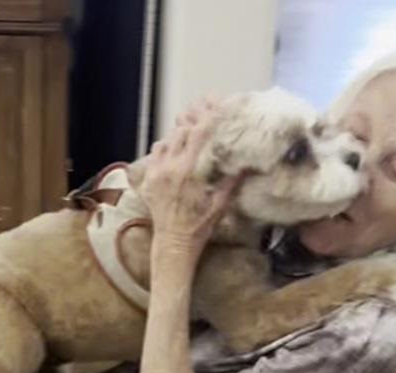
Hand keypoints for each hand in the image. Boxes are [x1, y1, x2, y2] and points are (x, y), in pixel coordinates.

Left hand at [139, 99, 241, 259]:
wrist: (174, 241)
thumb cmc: (200, 225)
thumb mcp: (221, 204)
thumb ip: (232, 181)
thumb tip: (247, 164)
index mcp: (190, 171)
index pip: (198, 135)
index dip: (208, 119)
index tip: (216, 107)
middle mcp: (170, 167)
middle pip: (181, 132)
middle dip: (194, 123)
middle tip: (204, 116)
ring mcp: (156, 171)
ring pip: (167, 139)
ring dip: (179, 134)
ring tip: (190, 133)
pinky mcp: (148, 177)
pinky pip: (156, 152)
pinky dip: (166, 147)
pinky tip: (175, 151)